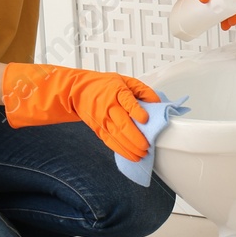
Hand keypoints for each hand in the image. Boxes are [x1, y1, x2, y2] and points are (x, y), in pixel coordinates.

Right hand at [2, 63, 159, 160]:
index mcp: (117, 92)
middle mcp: (109, 107)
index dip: (136, 110)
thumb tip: (157, 102)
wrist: (78, 91)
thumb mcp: (126, 80)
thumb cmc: (105, 85)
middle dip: (135, 137)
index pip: (127, 101)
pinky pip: (110, 141)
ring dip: (130, 148)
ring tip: (142, 154)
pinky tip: (131, 156)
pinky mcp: (98, 129)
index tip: (145, 119)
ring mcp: (102, 119)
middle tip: (147, 145)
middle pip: (122, 124)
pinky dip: (120, 150)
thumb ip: (143, 90)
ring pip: (117, 136)